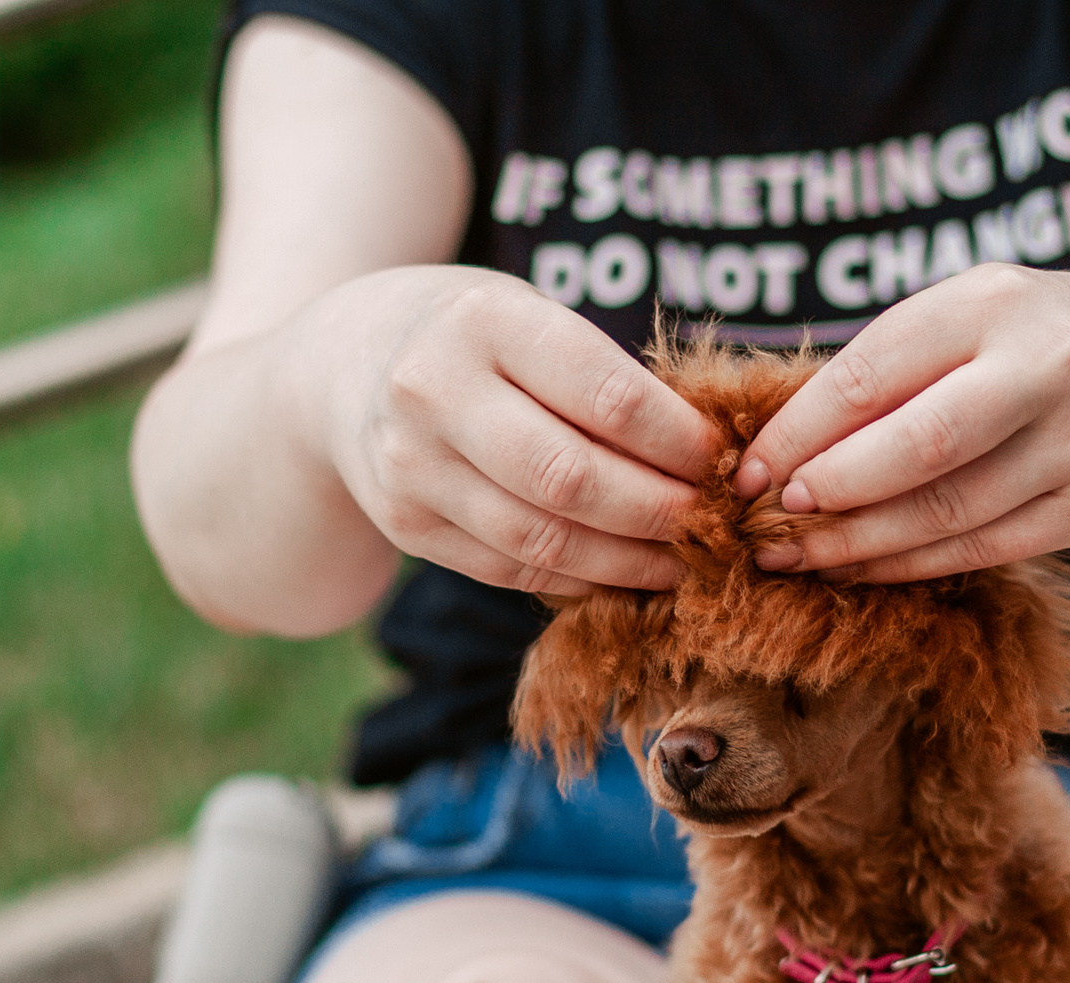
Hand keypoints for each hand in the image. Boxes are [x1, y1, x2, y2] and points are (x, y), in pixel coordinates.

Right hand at [320, 268, 718, 597]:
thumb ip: (605, 377)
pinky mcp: (406, 526)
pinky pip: (512, 568)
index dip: (678, 442)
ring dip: (628, 560)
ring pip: (543, 539)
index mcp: (482, 322)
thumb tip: (712, 458)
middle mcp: (434, 393)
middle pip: (572, 479)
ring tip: (684, 560)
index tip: (723, 461)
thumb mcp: (530, 318)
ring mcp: (411, 468)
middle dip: (660, 511)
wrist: (346, 366)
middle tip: (715, 523)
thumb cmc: (477, 338)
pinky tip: (626, 572)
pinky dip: (581, 578)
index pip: (606, 396)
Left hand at [731, 265, 1069, 582]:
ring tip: (799, 557)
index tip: (746, 471)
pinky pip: (985, 549)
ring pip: (948, 512)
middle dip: (828, 493)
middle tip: (768, 521)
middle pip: (915, 449)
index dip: (799, 431)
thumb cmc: (1046, 335)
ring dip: (859, 545)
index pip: (874, 373)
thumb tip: (779, 442)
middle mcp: (1049, 367)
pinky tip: (863, 569)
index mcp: (997, 301)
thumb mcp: (977, 313)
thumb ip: (895, 365)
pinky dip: (913, 565)